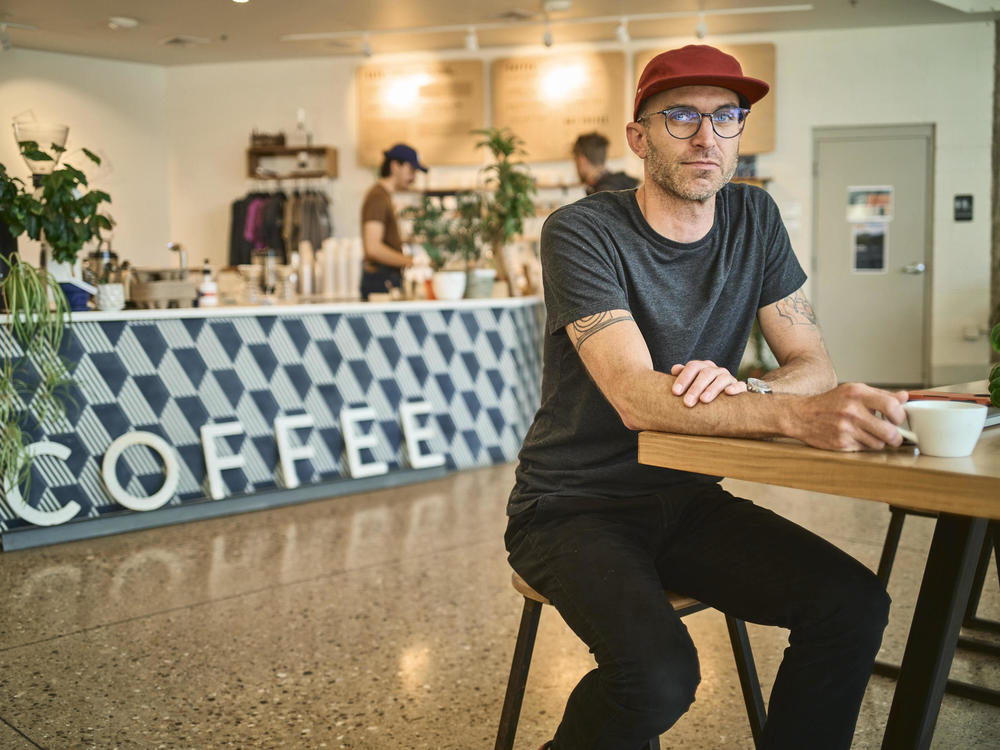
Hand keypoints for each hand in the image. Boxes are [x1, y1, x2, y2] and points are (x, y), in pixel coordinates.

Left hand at [670, 360, 746, 406]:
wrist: (728, 398)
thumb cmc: (703, 391)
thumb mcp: (693, 383)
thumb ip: (683, 376)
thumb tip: (675, 369)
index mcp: (703, 367)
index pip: (692, 367)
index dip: (683, 378)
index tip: (675, 392)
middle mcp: (716, 370)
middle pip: (705, 373)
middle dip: (695, 388)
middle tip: (687, 402)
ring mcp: (728, 377)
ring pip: (721, 379)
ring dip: (712, 389)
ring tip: (703, 400)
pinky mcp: (740, 386)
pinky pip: (740, 385)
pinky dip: (735, 387)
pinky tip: (728, 392)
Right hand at [790, 383, 908, 450]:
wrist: (801, 415)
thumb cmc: (829, 403)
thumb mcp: (853, 391)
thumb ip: (881, 394)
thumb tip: (905, 397)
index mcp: (857, 393)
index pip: (892, 406)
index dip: (900, 416)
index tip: (898, 419)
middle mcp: (852, 410)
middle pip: (889, 432)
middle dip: (896, 437)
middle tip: (893, 436)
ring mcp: (846, 429)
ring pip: (878, 444)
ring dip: (878, 441)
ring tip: (868, 434)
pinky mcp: (841, 443)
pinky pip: (864, 449)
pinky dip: (863, 445)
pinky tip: (854, 437)